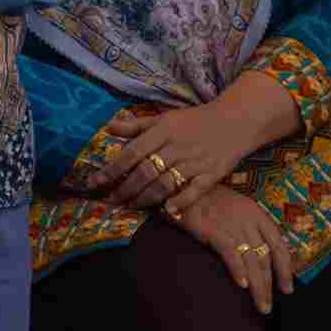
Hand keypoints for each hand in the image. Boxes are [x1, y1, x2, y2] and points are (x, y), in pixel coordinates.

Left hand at [95, 104, 251, 215]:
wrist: (235, 121)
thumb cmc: (194, 121)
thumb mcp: (164, 118)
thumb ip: (136, 126)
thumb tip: (108, 127)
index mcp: (164, 130)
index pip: (132, 151)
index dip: (112, 168)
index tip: (95, 182)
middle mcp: (177, 146)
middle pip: (146, 171)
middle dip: (125, 189)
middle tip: (111, 201)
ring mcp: (195, 161)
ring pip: (165, 184)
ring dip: (146, 198)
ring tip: (131, 207)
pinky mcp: (211, 174)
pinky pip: (193, 191)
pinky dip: (180, 202)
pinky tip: (166, 211)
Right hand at [175, 186, 293, 314]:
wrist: (182, 186)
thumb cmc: (208, 201)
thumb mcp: (236, 210)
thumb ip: (249, 229)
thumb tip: (262, 256)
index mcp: (256, 214)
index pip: (278, 245)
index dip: (285, 269)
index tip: (287, 289)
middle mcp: (248, 219)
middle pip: (264, 257)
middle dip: (269, 285)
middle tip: (268, 308)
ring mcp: (232, 224)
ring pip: (251, 259)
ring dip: (257, 286)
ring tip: (260, 306)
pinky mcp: (214, 228)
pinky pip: (230, 252)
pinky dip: (237, 269)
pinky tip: (241, 284)